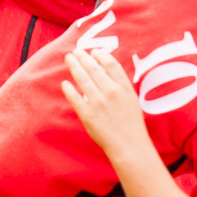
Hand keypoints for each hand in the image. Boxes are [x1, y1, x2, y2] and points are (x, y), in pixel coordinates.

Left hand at [62, 48, 150, 162]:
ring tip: (69, 59)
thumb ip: (120, 85)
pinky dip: (68, 89)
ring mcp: (98, 103)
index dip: (100, 55)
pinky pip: (75, 98)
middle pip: (93, 68)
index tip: (93, 52)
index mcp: (123, 87)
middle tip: (75, 51)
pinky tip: (65, 83)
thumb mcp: (132, 99)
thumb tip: (106, 71)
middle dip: (82, 57)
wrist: (129, 145)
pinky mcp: (88, 114)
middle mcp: (111, 92)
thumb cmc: (132, 123)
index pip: (110, 64)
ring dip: (74, 66)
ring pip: (82, 78)